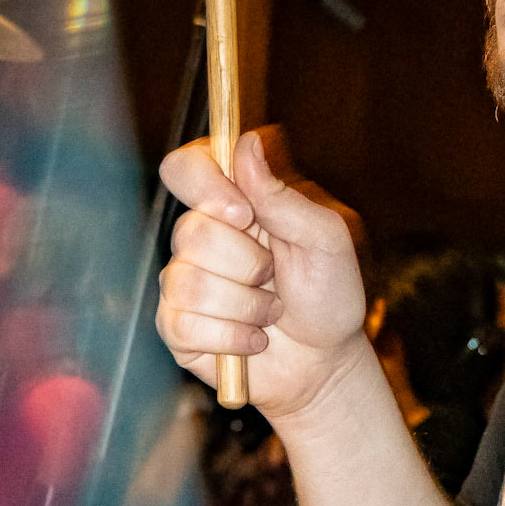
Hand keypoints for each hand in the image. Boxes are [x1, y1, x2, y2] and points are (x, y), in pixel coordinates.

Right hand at [156, 128, 367, 422]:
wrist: (325, 363)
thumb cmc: (328, 295)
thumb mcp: (325, 239)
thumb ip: (283, 195)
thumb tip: (247, 142)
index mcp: (234, 202)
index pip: (187, 167)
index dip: (205, 184)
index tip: (243, 212)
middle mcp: (202, 236)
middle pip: (191, 231)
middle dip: (247, 263)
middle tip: (274, 276)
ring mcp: (184, 281)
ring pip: (191, 281)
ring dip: (247, 305)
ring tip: (271, 312)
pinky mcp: (176, 326)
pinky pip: (184, 323)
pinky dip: (233, 338)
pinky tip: (253, 340)